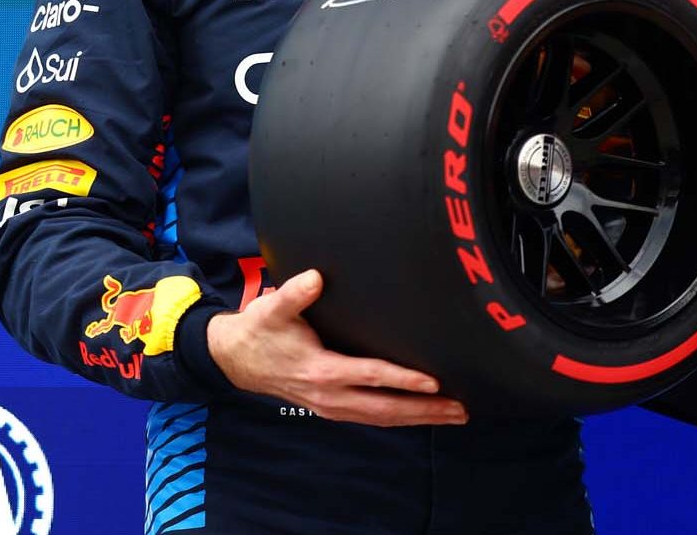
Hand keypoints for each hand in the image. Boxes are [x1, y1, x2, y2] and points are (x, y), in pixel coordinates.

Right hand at [206, 269, 468, 426]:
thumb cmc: (260, 331)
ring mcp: (333, 407)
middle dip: (425, 410)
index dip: (404, 379)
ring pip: (383, 418)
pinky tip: (422, 416)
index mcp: (322, 371)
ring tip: (454, 415)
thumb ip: (295, 294)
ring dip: (419, 419)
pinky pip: (373, 418)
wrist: (236, 360)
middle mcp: (331, 396)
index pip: (372, 376)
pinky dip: (401, 419)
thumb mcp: (272, 309)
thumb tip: (316, 277)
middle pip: (386, 408)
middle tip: (460, 408)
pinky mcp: (334, 409)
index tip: (434, 382)